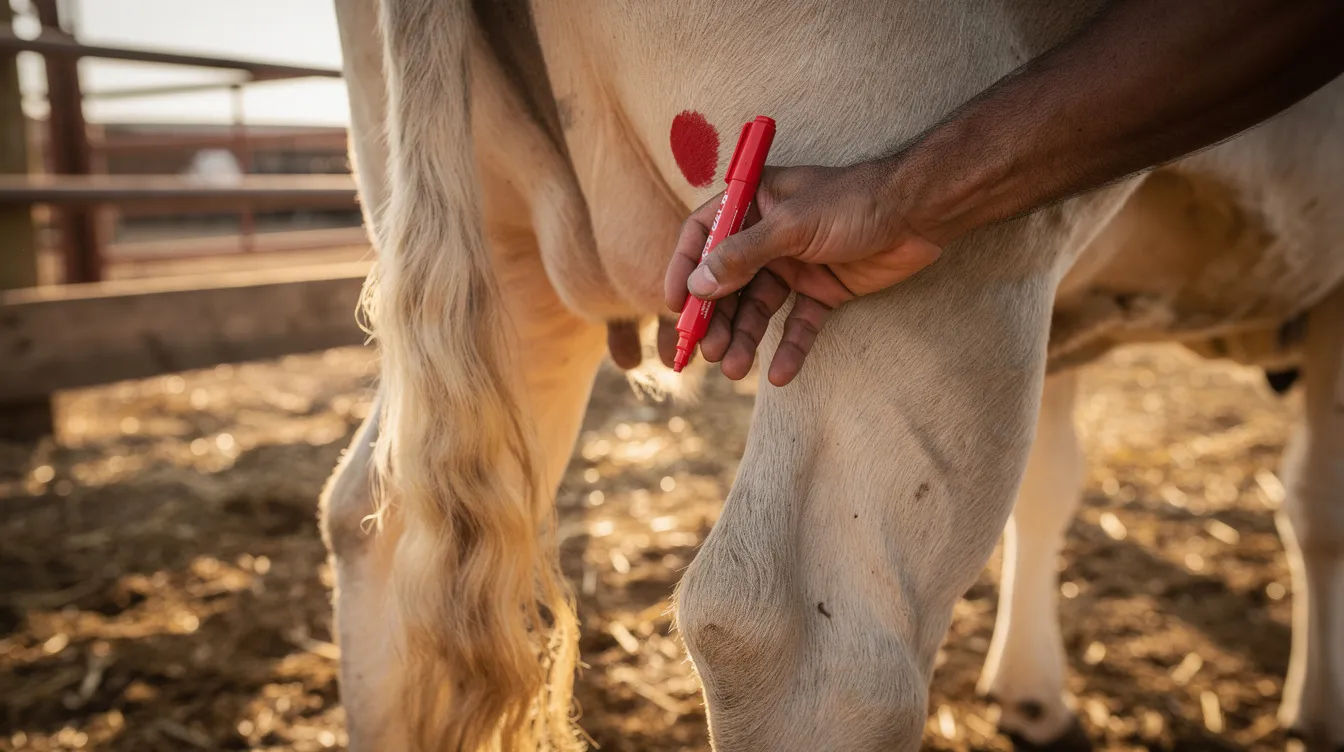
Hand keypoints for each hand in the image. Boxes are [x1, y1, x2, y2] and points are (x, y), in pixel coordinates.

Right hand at [663, 159, 943, 385]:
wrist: (920, 214)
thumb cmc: (855, 201)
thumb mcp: (791, 225)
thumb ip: (743, 254)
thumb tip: (698, 284)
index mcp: (753, 203)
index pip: (703, 235)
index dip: (684, 268)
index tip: (675, 306)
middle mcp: (767, 235)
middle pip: (727, 281)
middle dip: (715, 318)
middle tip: (705, 351)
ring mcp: (795, 265)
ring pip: (759, 309)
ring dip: (744, 338)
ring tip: (733, 369)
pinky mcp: (823, 291)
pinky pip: (798, 325)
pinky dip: (788, 349)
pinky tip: (779, 374)